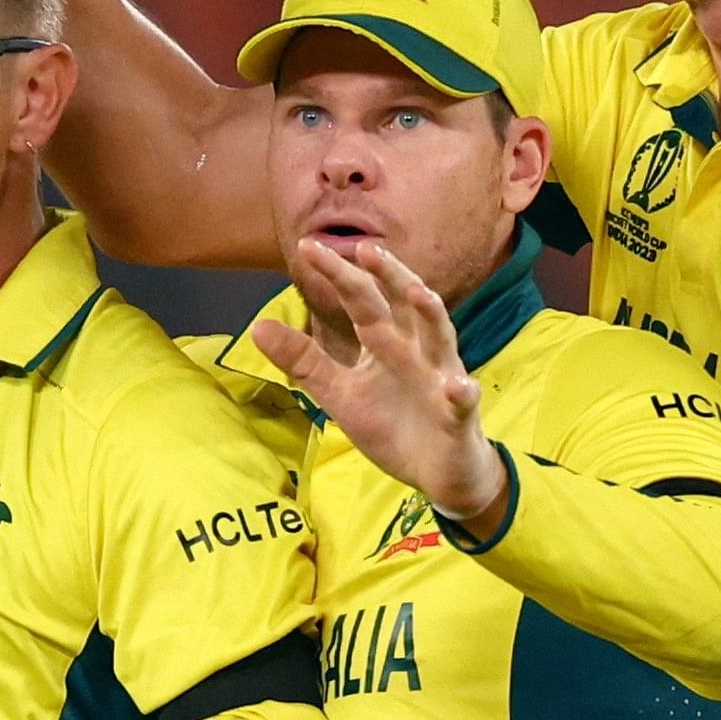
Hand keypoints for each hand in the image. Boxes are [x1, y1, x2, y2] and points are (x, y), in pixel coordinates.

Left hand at [250, 240, 506, 526]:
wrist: (435, 472)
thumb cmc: (392, 424)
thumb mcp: (339, 393)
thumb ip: (304, 361)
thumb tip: (258, 327)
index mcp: (384, 343)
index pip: (360, 300)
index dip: (337, 275)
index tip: (307, 247)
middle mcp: (415, 350)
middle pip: (404, 305)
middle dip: (389, 276)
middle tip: (366, 248)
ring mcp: (440, 378)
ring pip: (440, 339)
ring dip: (431, 316)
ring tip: (418, 294)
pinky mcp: (459, 414)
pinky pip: (462, 400)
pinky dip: (460, 392)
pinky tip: (456, 386)